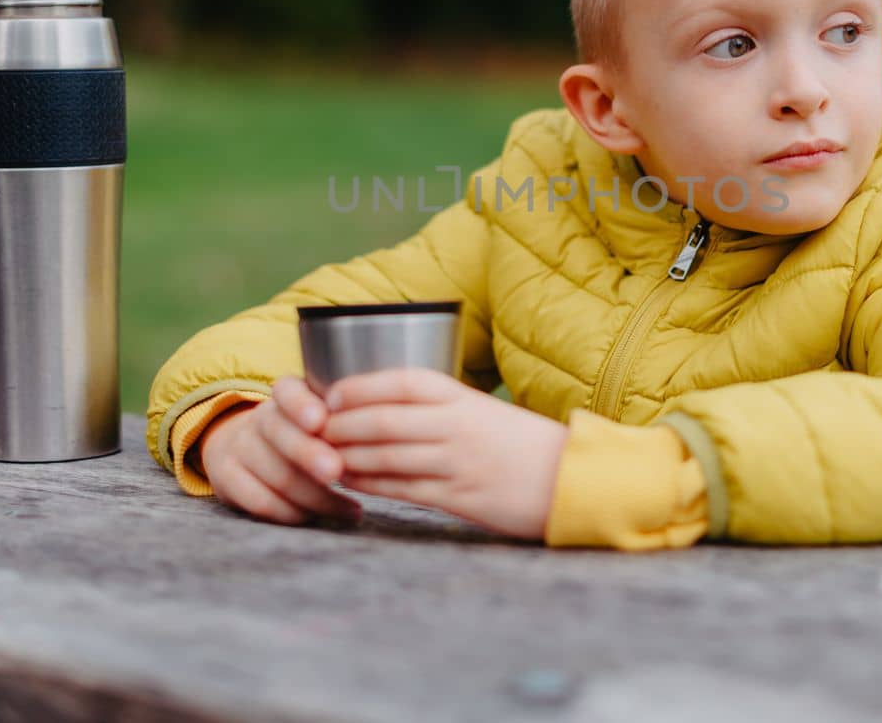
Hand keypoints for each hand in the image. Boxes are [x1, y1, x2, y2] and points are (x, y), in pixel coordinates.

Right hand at [196, 376, 362, 525]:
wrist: (244, 449)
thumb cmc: (303, 434)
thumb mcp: (320, 415)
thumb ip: (344, 419)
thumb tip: (384, 431)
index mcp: (285, 395)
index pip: (287, 391)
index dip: (301, 405)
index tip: (320, 420)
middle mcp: (259, 418)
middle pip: (281, 436)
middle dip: (310, 455)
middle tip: (337, 471)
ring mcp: (239, 448)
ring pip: (277, 475)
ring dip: (317, 497)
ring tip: (351, 510)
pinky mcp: (226, 479)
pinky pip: (261, 502)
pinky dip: (293, 514)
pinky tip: (319, 518)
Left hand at [321, 369, 568, 539]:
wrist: (572, 481)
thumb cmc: (525, 445)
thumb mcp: (485, 412)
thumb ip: (442, 408)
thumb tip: (387, 407)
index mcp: (464, 398)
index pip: (402, 382)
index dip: (360, 387)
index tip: (331, 395)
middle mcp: (457, 426)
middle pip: (383, 421)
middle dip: (340, 426)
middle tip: (310, 431)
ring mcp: (457, 463)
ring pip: (385, 456)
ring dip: (346, 457)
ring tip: (320, 458)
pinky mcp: (459, 498)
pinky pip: (402, 489)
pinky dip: (369, 484)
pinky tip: (349, 482)